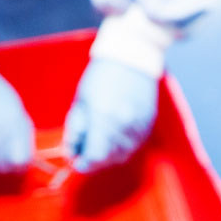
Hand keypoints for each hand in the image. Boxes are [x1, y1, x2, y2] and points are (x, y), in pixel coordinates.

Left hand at [63, 58, 158, 172]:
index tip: (78, 162)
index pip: (95, 157)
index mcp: (103, 118)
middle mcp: (124, 125)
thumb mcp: (81, 100)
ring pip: (123, 154)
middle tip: (86, 150)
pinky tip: (115, 134)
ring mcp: (138, 126)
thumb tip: (71, 152)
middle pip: (109, 159)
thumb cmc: (101, 76)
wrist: (131, 57)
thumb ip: (75, 129)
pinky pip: (135, 145)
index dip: (84, 164)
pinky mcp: (148, 124)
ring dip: (109, 154)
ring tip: (100, 140)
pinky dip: (123, 145)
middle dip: (95, 159)